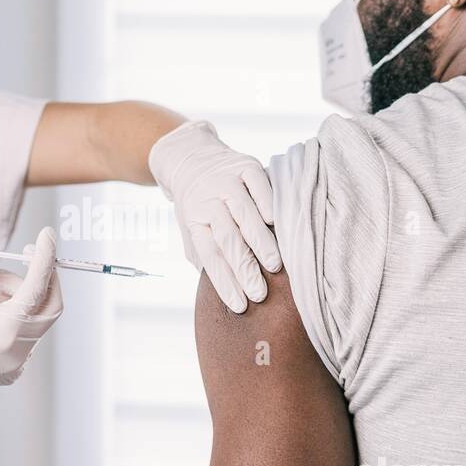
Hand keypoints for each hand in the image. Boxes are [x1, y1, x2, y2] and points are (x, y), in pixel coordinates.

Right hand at [0, 226, 62, 394]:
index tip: (47, 235)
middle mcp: (18, 351)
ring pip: (37, 320)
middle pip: (50, 305)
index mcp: (7, 331)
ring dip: (23, 296)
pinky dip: (19, 316)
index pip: (38, 286)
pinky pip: (28, 337)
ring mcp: (16, 365)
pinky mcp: (10, 371)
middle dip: (39, 277)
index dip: (44, 256)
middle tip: (23, 257)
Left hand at [149, 120, 280, 312]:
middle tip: (260, 293)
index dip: (224, 283)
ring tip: (273, 266)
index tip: (240, 306)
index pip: (209, 257)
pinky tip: (275, 222)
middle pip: (227, 239)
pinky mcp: (245, 165)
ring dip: (259, 241)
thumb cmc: (197, 205)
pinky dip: (267, 201)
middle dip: (244, 269)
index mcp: (194, 221)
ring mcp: (226, 182)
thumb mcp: (191, 231)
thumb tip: (223, 289)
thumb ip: (204, 257)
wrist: (191, 159)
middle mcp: (208, 201)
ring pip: (244, 214)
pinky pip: (257, 184)